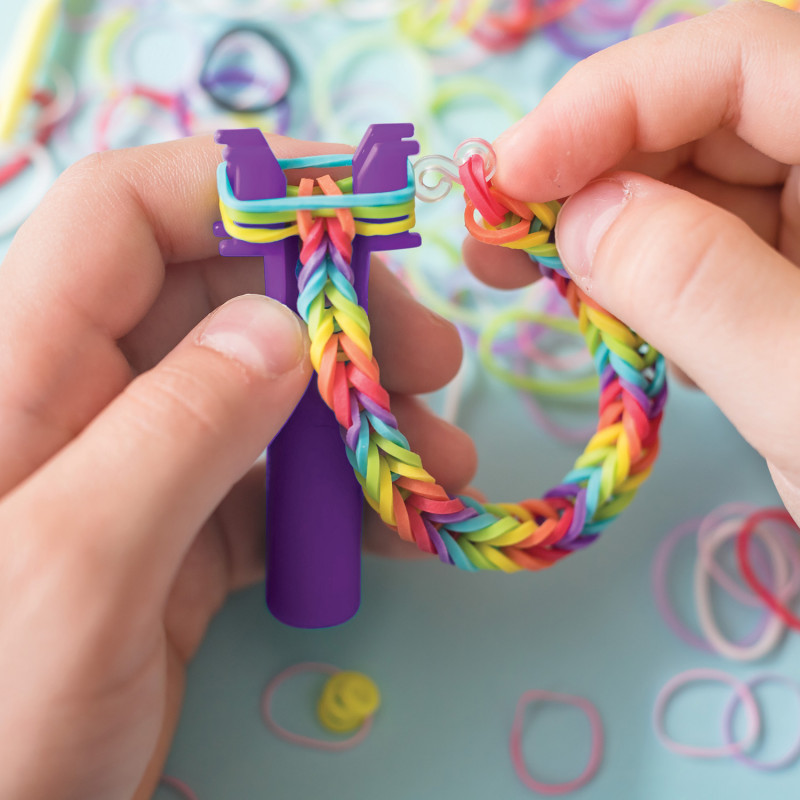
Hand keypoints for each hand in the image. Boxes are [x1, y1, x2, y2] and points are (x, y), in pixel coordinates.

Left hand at [0, 136, 474, 799]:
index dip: (240, 186)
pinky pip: (270, 486)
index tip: (359, 205)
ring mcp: (138, 470)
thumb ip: (178, 431)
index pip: (127, 214)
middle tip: (429, 356)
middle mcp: (83, 399)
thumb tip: (280, 329)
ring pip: (262, 395)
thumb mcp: (74, 565)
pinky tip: (400, 522)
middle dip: (334, 311)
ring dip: (357, 413)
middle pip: (218, 296)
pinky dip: (340, 494)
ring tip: (440, 460)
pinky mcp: (176, 538)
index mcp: (21, 366)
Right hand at [465, 1, 799, 517]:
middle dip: (592, 169)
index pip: (745, 58)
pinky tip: (618, 311)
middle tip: (503, 243)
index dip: (607, 104)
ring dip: (610, 225)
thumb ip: (700, 289)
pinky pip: (710, 240)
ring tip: (547, 284)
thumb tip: (581, 213)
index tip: (508, 180)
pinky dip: (647, 270)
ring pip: (699, 180)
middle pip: (711, 114)